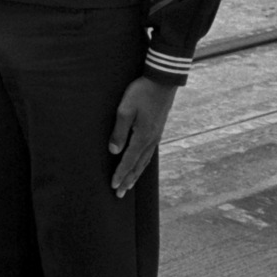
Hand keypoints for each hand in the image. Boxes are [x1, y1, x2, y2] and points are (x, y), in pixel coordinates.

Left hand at [107, 76, 177, 197]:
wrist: (162, 82)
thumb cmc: (141, 93)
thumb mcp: (125, 110)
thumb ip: (118, 131)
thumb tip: (114, 151)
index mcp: (142, 137)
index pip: (128, 161)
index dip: (120, 174)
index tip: (113, 186)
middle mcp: (151, 140)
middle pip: (138, 166)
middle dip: (128, 180)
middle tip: (119, 194)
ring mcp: (156, 136)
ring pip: (144, 161)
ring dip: (135, 174)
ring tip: (128, 185)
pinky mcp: (157, 131)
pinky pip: (148, 153)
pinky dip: (142, 164)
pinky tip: (139, 165)